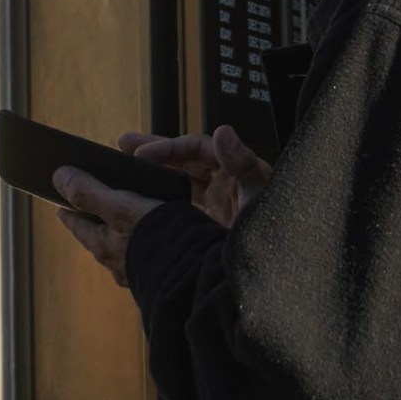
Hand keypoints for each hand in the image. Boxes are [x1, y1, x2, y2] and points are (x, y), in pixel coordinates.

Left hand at [53, 166, 163, 286]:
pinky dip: (145, 244)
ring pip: (122, 249)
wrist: (192, 272)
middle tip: (95, 208)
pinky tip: (158, 238)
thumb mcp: (120, 207)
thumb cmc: (154, 237)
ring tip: (131, 219)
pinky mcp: (160, 273)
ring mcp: (138, 271)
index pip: (77, 226)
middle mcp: (116, 263)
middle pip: (99, 239)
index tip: (60, 205)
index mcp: (102, 246)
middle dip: (96, 224)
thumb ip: (90, 192)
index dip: (68, 212)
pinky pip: (146, 255)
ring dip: (122, 235)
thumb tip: (59, 176)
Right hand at [131, 125, 270, 227]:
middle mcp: (226, 182)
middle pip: (185, 160)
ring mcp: (218, 203)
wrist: (279, 268)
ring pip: (181, 182)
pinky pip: (182, 207)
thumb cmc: (278, 230)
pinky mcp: (210, 225)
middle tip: (122, 144)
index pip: (196, 148)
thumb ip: (243, 163)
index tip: (141, 154)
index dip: (168, 148)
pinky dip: (162, 203)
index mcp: (237, 168)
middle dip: (154, 152)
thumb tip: (222, 132)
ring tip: (121, 168)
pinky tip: (140, 207)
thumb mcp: (260, 194)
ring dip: (154, 175)